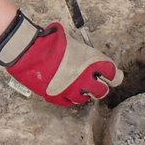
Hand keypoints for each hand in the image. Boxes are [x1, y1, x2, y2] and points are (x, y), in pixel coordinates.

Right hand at [0, 13, 122, 106]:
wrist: (31, 52)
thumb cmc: (51, 41)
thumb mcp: (73, 41)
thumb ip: (83, 50)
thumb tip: (84, 51)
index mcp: (93, 62)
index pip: (113, 74)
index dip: (113, 75)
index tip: (111, 75)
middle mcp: (86, 79)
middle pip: (102, 90)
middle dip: (100, 87)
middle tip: (95, 83)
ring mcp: (72, 91)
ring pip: (86, 99)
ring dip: (84, 93)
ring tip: (79, 86)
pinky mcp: (58, 98)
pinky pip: (69, 103)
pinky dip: (70, 97)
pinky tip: (67, 91)